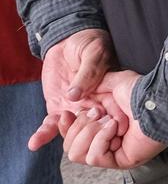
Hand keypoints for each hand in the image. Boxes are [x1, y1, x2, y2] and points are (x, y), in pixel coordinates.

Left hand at [29, 27, 111, 150]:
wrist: (68, 41)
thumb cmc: (89, 43)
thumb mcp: (94, 53)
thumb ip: (88, 73)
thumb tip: (76, 95)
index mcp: (111, 94)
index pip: (115, 113)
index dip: (114, 124)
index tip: (111, 133)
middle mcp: (95, 106)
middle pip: (94, 128)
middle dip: (88, 137)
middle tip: (83, 140)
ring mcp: (76, 109)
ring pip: (72, 130)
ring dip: (64, 136)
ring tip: (53, 140)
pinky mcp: (58, 109)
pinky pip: (51, 124)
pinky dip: (43, 134)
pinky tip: (35, 142)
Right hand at [60, 71, 164, 170]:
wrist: (157, 100)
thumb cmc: (140, 92)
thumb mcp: (112, 84)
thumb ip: (93, 87)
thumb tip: (72, 95)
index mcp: (101, 127)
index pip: (70, 137)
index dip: (64, 127)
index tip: (66, 114)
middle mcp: (105, 142)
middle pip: (69, 147)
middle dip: (80, 126)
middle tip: (99, 113)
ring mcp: (113, 153)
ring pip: (77, 154)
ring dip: (90, 133)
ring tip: (110, 121)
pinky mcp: (120, 161)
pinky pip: (94, 157)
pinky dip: (101, 139)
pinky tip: (115, 127)